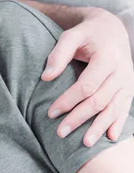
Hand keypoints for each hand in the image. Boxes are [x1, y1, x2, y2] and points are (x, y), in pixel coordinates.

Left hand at [42, 7, 133, 146]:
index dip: (69, 101)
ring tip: (85, 143)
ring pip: (114, 108)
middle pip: (99, 101)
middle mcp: (122, 71)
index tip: (51, 113)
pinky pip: (125, 108)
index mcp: (108, 57)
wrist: (111, 29)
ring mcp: (128, 81)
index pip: (87, 85)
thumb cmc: (86, 34)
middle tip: (60, 133)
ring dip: (99, 127)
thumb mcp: (71, 35)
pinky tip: (110, 138)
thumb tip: (46, 77)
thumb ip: (58, 54)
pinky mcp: (130, 88)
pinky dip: (119, 124)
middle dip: (79, 118)